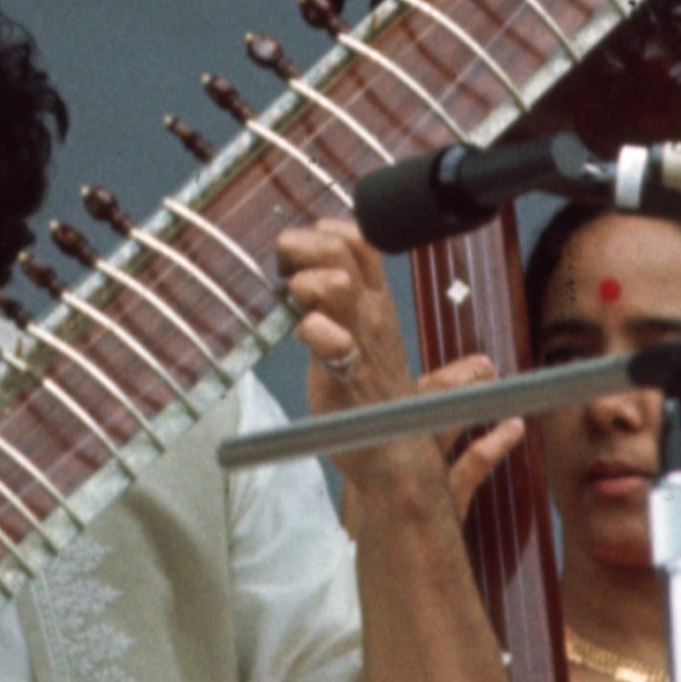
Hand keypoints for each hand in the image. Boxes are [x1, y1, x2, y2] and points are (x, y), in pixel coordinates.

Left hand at [276, 216, 413, 405]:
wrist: (396, 449)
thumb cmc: (371, 392)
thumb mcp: (362, 333)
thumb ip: (341, 302)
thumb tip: (302, 272)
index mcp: (377, 302)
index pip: (360, 240)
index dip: (325, 232)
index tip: (301, 254)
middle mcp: (373, 314)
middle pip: (342, 249)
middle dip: (302, 246)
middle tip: (283, 270)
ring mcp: (362, 341)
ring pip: (337, 283)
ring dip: (305, 284)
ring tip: (295, 302)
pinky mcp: (347, 374)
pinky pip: (330, 340)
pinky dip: (310, 331)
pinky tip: (301, 336)